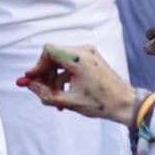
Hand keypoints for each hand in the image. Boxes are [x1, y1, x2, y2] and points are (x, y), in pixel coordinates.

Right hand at [17, 45, 140, 124]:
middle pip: (53, 56)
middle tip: (41, 91)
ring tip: (55, 99)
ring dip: (54, 78)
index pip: (49, 51)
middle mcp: (84, 51)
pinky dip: (64, 77)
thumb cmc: (101, 103)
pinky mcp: (91, 59)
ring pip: (61, 61)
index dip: (37, 65)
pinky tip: (64, 95)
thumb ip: (46, 94)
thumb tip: (29, 86)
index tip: (31, 79)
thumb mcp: (70, 101)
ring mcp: (89, 54)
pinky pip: (70, 64)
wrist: (125, 103)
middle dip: (45, 74)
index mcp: (79, 59)